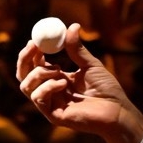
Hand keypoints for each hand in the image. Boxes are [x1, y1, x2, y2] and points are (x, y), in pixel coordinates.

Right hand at [17, 23, 142, 142]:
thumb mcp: (91, 64)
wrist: (117, 110)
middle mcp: (51, 92)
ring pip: (27, 87)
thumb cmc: (107, 90)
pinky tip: (63, 83)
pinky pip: (38, 98)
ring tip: (59, 69)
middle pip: (24, 76)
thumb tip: (72, 26)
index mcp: (57, 79)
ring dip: (39, 73)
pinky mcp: (53, 115)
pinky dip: (47, 87)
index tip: (34, 40)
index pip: (35, 66)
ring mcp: (51, 104)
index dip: (32, 53)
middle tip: (33, 47)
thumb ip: (77, 49)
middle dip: (25, 60)